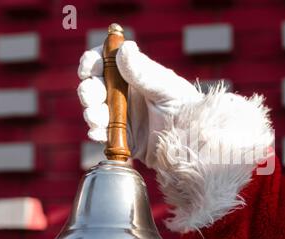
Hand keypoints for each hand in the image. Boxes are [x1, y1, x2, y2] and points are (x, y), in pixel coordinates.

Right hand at [77, 41, 201, 167]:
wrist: (195, 143)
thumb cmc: (187, 109)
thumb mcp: (167, 89)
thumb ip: (144, 73)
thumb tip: (124, 48)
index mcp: (135, 75)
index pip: (105, 62)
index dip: (93, 62)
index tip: (89, 68)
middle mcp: (125, 94)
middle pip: (94, 86)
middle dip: (89, 90)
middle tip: (93, 98)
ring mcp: (122, 116)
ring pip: (94, 110)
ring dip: (91, 113)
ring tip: (99, 119)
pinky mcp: (122, 138)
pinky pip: (102, 134)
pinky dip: (97, 133)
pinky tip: (100, 134)